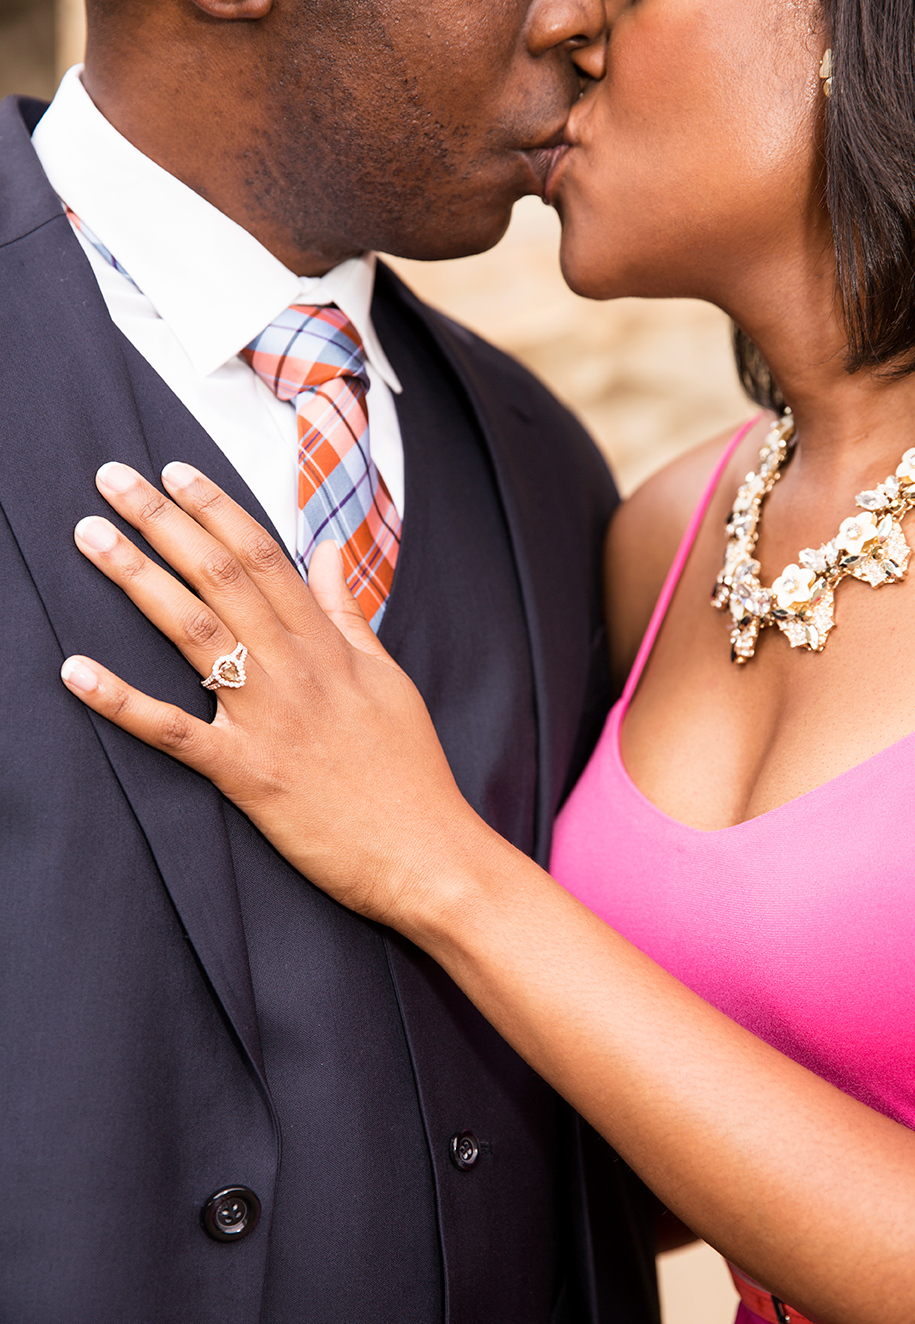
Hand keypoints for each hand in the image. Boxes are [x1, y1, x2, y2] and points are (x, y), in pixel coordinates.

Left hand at [61, 460, 487, 926]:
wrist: (428, 854)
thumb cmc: (411, 771)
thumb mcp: (388, 678)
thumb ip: (348, 613)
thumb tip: (329, 551)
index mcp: (328, 646)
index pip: (265, 556)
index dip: (216, 508)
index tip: (175, 470)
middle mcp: (295, 669)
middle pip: (220, 576)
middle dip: (162, 521)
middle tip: (112, 478)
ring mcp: (269, 719)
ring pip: (193, 632)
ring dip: (137, 579)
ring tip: (90, 538)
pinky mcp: (248, 775)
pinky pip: (175, 731)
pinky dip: (123, 701)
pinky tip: (76, 671)